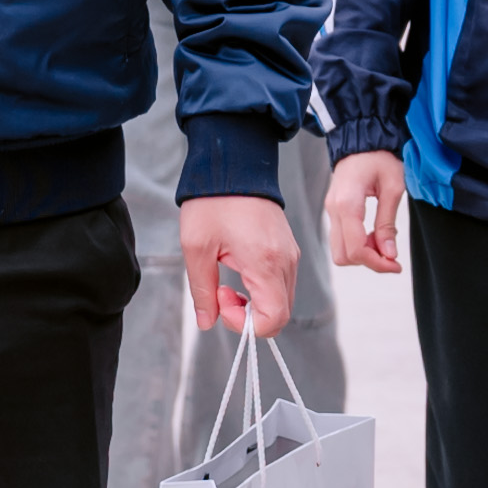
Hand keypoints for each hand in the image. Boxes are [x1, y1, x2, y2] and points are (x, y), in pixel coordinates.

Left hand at [180, 193, 296, 332]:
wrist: (234, 164)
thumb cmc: (213, 202)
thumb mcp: (196, 247)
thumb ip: (202, 290)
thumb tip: (207, 322)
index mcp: (266, 262)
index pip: (274, 319)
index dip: (245, 323)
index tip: (221, 299)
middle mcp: (286, 261)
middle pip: (280, 313)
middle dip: (248, 315)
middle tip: (220, 291)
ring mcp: (291, 254)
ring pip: (281, 299)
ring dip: (254, 302)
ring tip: (226, 277)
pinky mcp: (288, 248)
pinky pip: (281, 282)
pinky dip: (261, 288)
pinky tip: (237, 268)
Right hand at [323, 147, 405, 277]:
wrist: (362, 140)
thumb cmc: (379, 157)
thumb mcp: (393, 187)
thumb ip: (388, 223)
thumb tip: (389, 254)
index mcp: (347, 204)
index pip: (356, 249)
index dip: (377, 263)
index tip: (395, 264)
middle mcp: (334, 210)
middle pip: (344, 256)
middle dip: (369, 261)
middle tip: (391, 254)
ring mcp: (331, 212)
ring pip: (340, 252)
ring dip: (362, 255)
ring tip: (383, 241)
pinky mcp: (334, 212)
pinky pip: (340, 240)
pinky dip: (357, 246)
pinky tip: (373, 235)